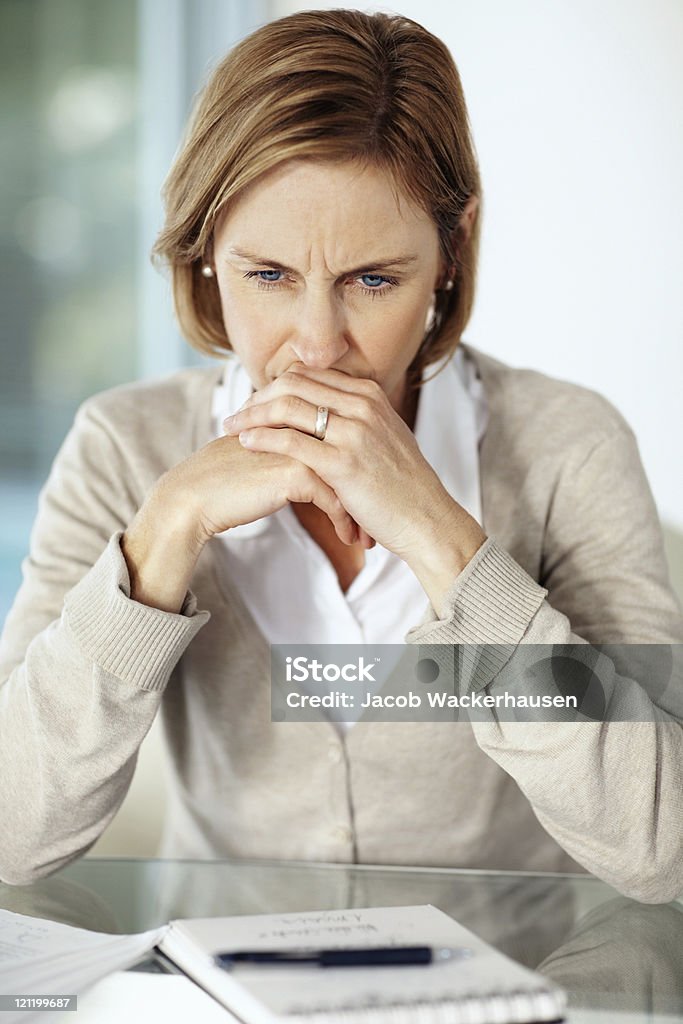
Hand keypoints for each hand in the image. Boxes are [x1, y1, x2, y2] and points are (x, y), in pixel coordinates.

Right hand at [159, 432, 357, 548]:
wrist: (196, 496)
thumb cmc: (231, 480)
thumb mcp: (271, 458)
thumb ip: (297, 451)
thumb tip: (327, 467)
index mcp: (299, 415)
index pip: (348, 438)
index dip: (363, 469)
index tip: (374, 498)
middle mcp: (304, 424)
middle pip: (355, 456)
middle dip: (369, 492)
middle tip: (379, 520)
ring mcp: (303, 445)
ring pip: (350, 478)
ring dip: (361, 511)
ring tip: (366, 537)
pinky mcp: (296, 472)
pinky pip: (335, 499)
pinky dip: (345, 522)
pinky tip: (348, 539)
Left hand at [223, 363, 477, 562]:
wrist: (427, 519)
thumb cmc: (404, 487)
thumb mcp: (386, 438)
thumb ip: (358, 419)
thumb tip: (327, 413)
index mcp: (371, 395)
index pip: (311, 375)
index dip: (276, 386)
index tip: (256, 403)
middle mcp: (362, 406)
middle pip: (294, 384)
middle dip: (258, 397)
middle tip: (237, 414)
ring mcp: (354, 432)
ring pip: (288, 407)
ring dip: (252, 416)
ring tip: (231, 428)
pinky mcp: (343, 462)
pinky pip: (290, 440)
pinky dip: (262, 438)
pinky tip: (245, 444)